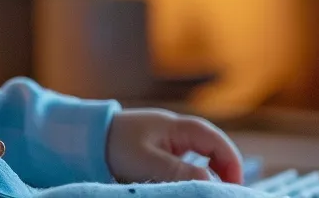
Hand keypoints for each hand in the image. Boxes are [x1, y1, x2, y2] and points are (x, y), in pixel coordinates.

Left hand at [106, 108, 242, 184]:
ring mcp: (170, 138)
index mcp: (178, 126)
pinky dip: (194, 172)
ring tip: (211, 191)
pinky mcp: (160, 149)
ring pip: (201, 155)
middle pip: (213, 148)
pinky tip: (191, 186)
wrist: (86, 139)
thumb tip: (210, 181)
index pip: (216, 141)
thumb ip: (179, 171)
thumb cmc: (116, 147)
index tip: (232, 187)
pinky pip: (186, 160)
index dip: (230, 163)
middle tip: (224, 192)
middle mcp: (178, 129)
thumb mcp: (148, 163)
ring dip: (210, 172)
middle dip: (223, 169)